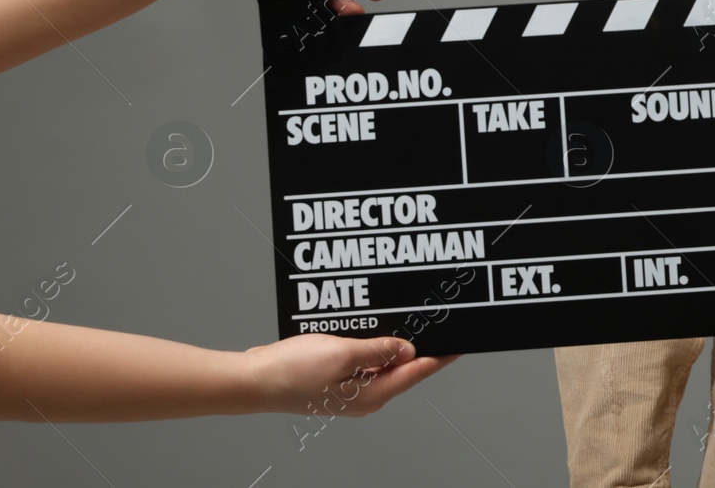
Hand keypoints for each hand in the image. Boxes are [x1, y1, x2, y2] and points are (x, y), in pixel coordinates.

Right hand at [242, 333, 456, 415]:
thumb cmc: (292, 370)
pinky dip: (374, 343)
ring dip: (396, 341)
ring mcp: (351, 388)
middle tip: (439, 321)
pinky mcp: (337, 379)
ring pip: (384, 361)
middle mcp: (366, 395)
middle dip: (422, 345)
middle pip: (404, 367)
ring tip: (412, 319)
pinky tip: (376, 327)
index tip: (461, 343)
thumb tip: (409, 349)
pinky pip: (365, 359)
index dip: (441, 356)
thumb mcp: (343, 353)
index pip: (417, 372)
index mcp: (372, 394)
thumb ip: (379, 350)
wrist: (254, 380)